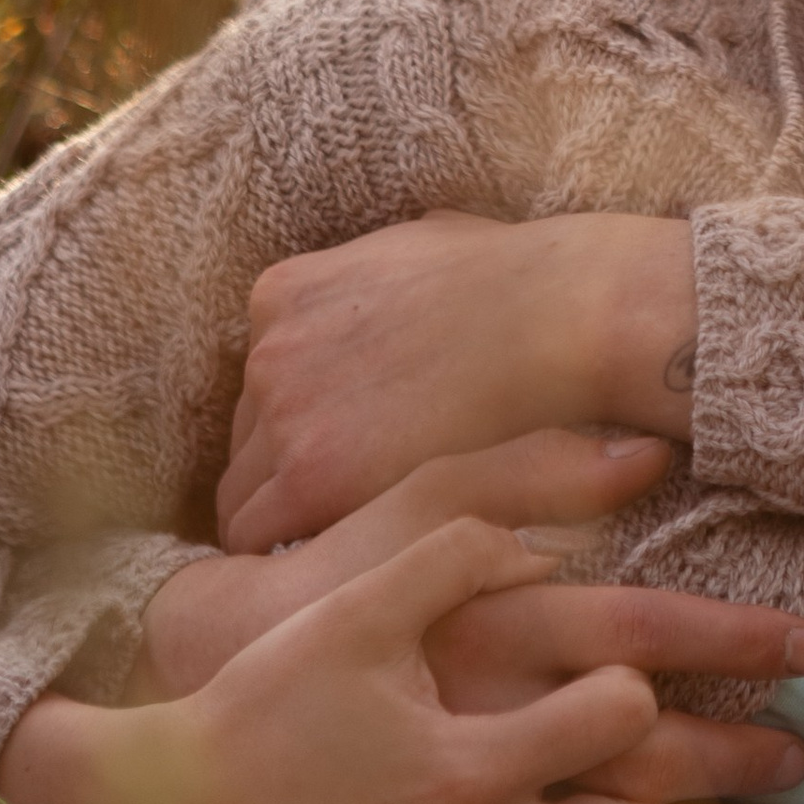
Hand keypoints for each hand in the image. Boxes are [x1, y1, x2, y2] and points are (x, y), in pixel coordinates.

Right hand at [127, 441, 803, 803]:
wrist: (175, 799)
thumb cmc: (281, 658)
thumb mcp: (373, 564)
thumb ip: (491, 509)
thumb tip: (623, 463)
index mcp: (478, 690)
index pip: (636, 662)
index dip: (729, 648)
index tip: (803, 647)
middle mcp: (483, 794)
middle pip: (651, 779)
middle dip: (739, 766)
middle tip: (801, 759)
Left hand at [217, 211, 698, 552]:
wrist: (559, 319)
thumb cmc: (519, 281)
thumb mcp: (426, 241)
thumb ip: (384, 269)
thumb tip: (407, 266)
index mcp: (285, 293)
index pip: (262, 382)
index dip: (307, 421)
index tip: (352, 447)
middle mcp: (268, 350)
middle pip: (249, 439)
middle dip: (295, 470)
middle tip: (360, 502)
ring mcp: (282, 411)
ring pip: (245, 495)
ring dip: (293, 520)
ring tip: (356, 540)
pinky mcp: (309, 476)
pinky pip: (257, 537)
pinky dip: (291, 555)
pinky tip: (345, 562)